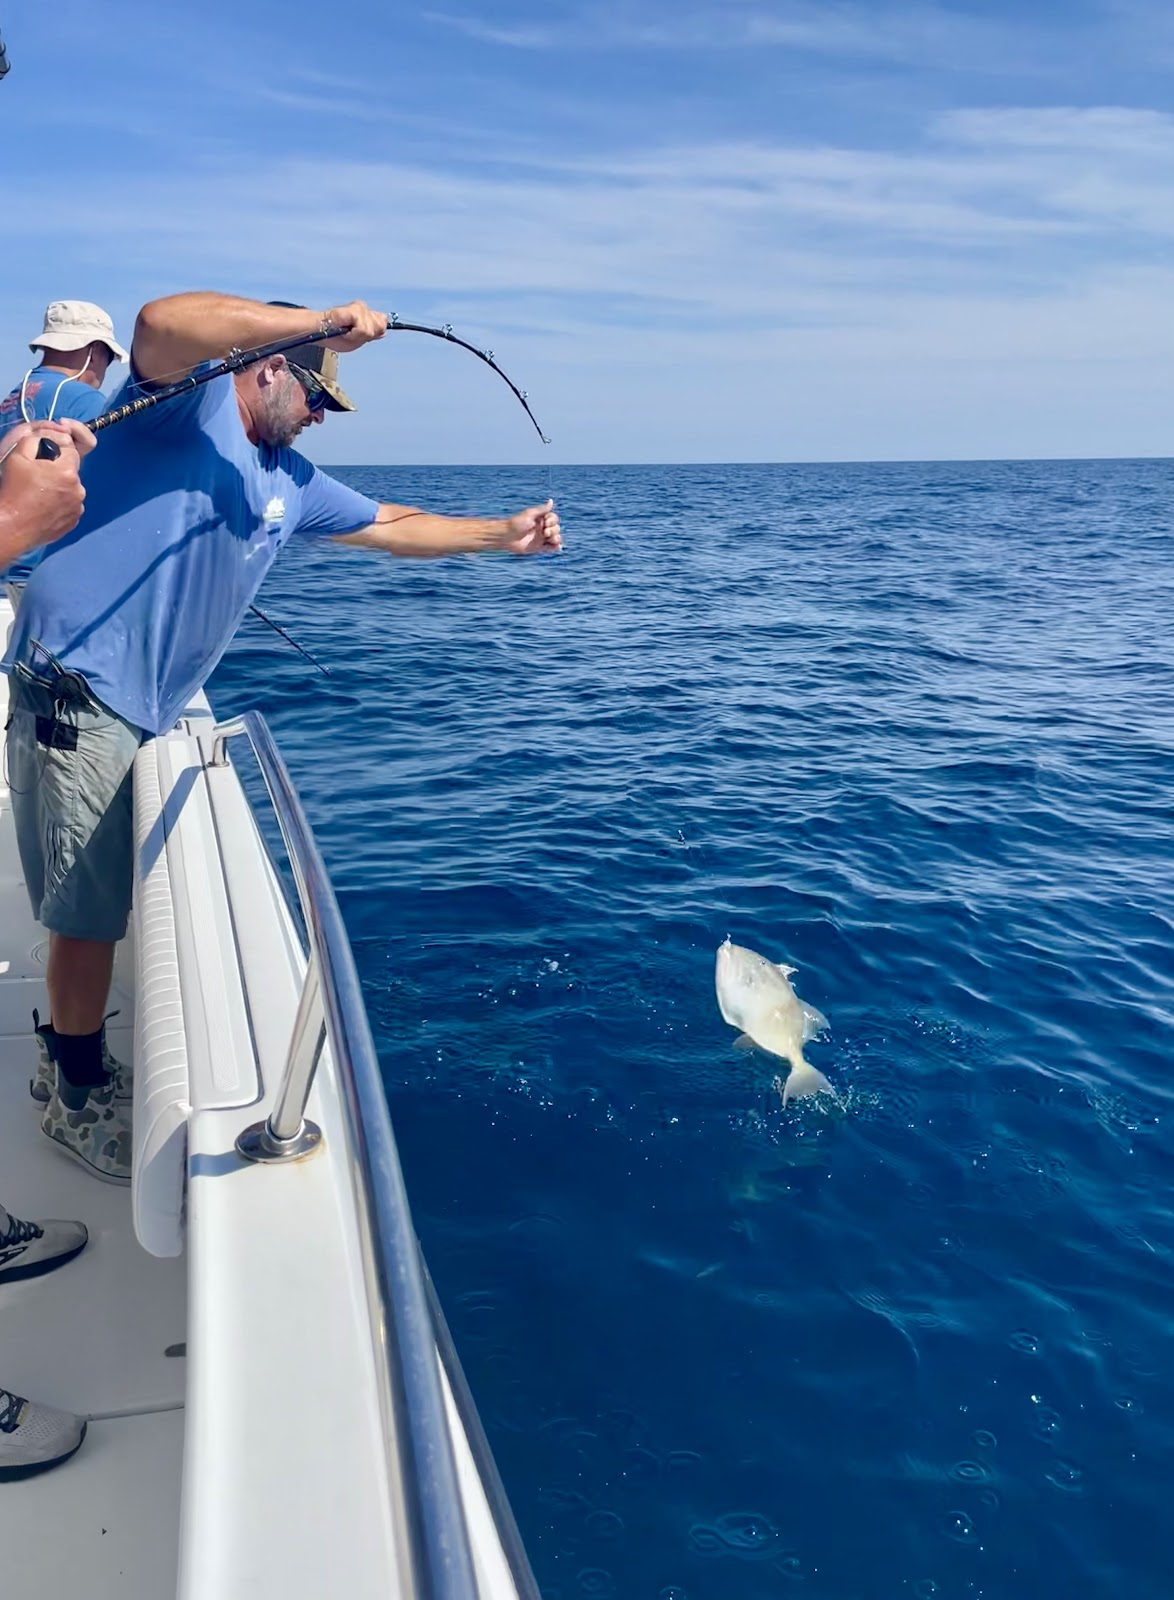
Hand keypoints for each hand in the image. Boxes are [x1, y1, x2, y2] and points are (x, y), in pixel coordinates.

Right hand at [0, 421, 88, 547]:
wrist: (12, 525)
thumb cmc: (14, 489)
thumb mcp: (19, 454)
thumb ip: (39, 438)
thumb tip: (55, 436)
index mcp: (68, 471)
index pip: (71, 449)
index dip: (57, 449)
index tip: (43, 456)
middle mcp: (79, 490)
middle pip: (71, 470)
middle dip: (58, 469)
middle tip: (37, 476)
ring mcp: (77, 508)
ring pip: (71, 488)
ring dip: (60, 486)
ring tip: (39, 492)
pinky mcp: (74, 521)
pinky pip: (69, 505)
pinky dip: (60, 503)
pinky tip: (43, 505)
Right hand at [320, 301, 388, 352]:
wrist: (320, 332)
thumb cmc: (335, 336)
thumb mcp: (357, 340)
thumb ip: (372, 334)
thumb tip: (384, 331)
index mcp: (365, 315)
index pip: (382, 322)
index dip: (375, 331)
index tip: (358, 334)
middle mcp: (364, 309)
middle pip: (381, 326)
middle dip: (367, 335)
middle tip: (351, 334)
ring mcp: (360, 308)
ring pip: (371, 330)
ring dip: (358, 336)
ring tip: (347, 332)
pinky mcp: (355, 310)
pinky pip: (363, 330)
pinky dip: (354, 335)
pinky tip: (345, 330)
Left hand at [502, 499, 561, 554]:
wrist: (506, 537)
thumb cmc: (516, 523)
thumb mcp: (530, 514)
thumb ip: (542, 509)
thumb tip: (551, 501)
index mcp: (540, 519)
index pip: (554, 519)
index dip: (553, 521)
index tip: (545, 522)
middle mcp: (542, 528)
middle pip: (556, 528)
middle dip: (553, 530)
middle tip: (545, 532)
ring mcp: (541, 538)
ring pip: (555, 538)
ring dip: (556, 538)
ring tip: (550, 539)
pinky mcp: (539, 547)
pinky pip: (551, 548)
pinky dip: (555, 547)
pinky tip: (557, 547)